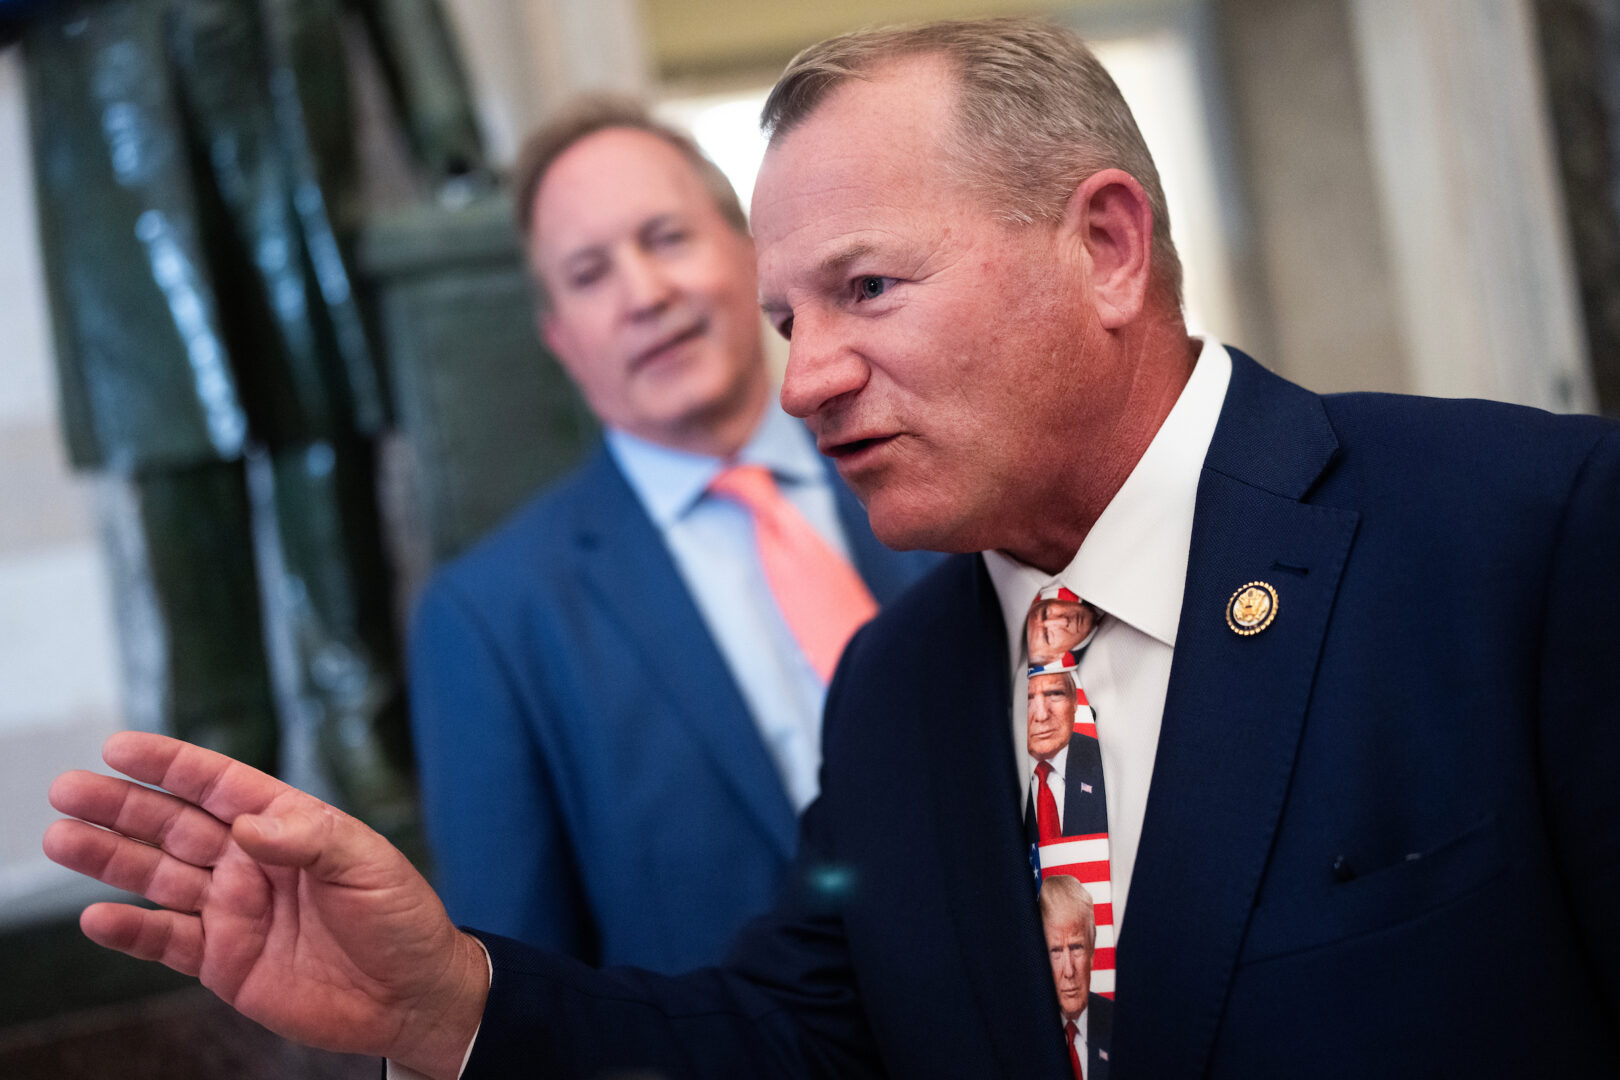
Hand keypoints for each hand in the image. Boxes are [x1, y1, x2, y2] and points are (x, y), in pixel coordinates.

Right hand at [44, 732, 488, 1078]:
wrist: (412, 996)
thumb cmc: (402, 918)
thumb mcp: (369, 864)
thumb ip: (307, 839)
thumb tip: (247, 826)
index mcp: (288, 825)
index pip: (219, 785)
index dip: (170, 765)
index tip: (120, 747)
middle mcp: (252, 862)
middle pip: (174, 825)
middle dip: (121, 806)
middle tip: (68, 789)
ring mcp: (234, 911)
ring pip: (158, 876)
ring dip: (111, 859)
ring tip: (62, 839)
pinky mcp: (225, 961)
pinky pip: (167, 941)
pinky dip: (131, 931)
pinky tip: (97, 917)